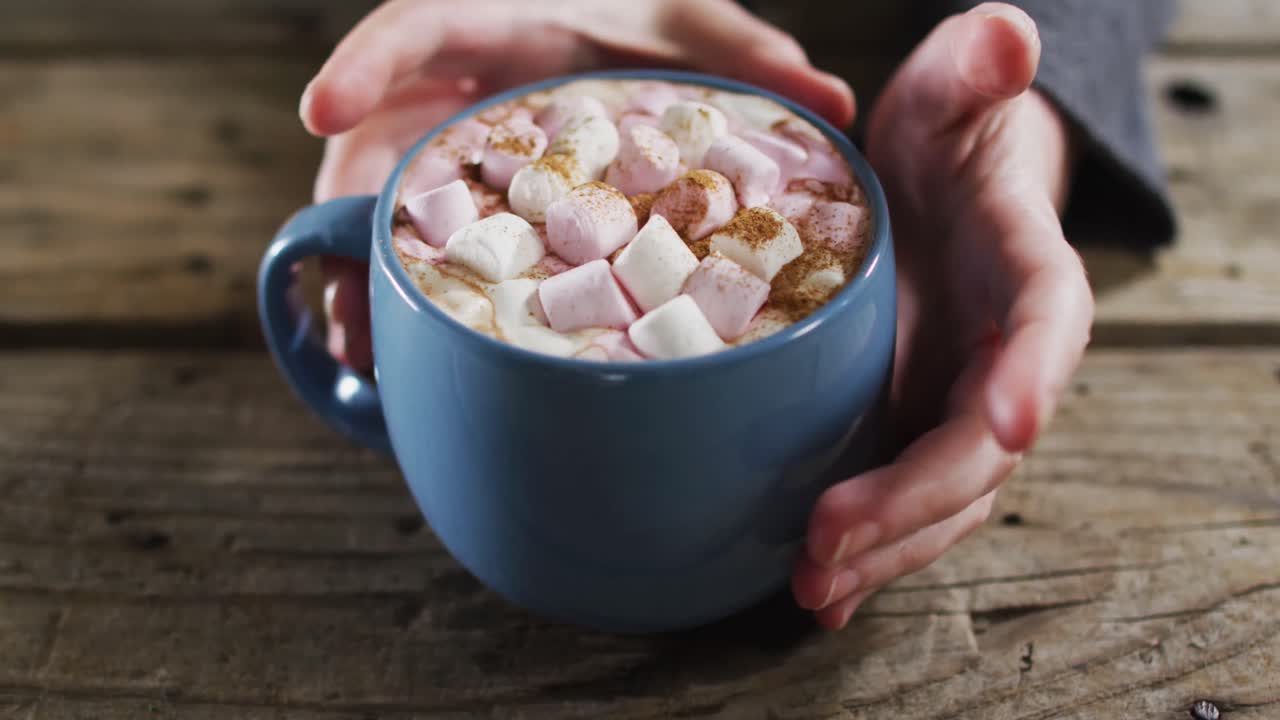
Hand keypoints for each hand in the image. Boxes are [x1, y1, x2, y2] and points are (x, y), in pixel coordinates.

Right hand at [300, 0, 854, 369]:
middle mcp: (454, 91)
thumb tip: (833, 101)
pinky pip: (420, 241)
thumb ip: (750, 55)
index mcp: (494, 23)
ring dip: (369, 284)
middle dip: (344, 227)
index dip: (365, 66)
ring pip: (381, 208)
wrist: (619, 32)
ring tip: (370, 362)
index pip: (413, 29)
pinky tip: (413, 357)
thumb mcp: (692, 20)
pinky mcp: (463, 194)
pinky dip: (412, 294)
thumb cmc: (643, 10)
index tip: (323, 111)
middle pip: (372, 148)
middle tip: (348, 316)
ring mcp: (450, 147)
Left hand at [791, 3, 1093, 628]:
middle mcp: (1004, 358)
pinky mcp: (913, 427)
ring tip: (813, 585)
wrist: (939, 191)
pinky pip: (904, 501)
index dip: (1032, 375)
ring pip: (942, 497)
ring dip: (884, 547)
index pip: (1047, 329)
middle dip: (913, 500)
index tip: (1006, 422)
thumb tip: (1008, 30)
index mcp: (1029, 278)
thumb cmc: (948, 139)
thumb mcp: (953, 93)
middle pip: (981, 449)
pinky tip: (821, 589)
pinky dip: (869, 549)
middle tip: (830, 540)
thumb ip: (975, 73)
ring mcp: (958, 403)